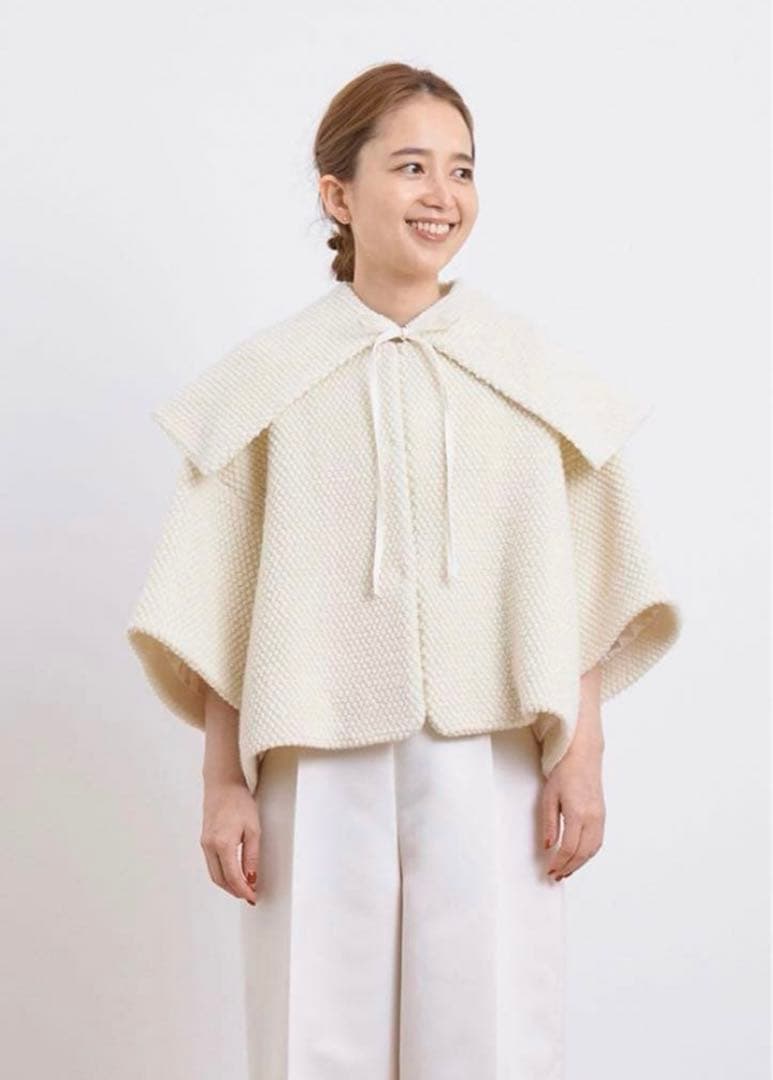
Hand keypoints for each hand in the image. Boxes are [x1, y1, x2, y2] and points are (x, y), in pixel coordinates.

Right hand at [200, 776, 260, 905]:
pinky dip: (222, 873)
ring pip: (214, 873)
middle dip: (234, 891)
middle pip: (220, 880)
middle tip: (249, 895)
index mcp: (222, 844)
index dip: (243, 891)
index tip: (253, 897)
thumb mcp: (253, 829)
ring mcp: (205, 843)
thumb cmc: (239, 801)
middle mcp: (209, 846)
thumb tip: (251, 878)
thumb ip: (252, 856)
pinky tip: (233, 873)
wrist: (222, 784)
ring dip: (227, 884)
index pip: (233, 877)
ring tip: (243, 887)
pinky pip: (211, 864)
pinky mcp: (204, 840)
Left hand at [541, 736, 604, 882]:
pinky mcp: (602, 815)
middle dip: (570, 867)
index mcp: (578, 813)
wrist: (582, 756)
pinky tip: (578, 856)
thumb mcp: (549, 797)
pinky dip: (588, 853)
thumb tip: (548, 845)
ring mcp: (600, 817)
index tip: (550, 869)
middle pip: (583, 853)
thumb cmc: (564, 772)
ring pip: (593, 850)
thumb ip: (549, 824)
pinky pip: (597, 841)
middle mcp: (592, 817)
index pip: (569, 847)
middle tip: (557, 875)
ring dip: (580, 863)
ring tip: (566, 870)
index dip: (559, 862)